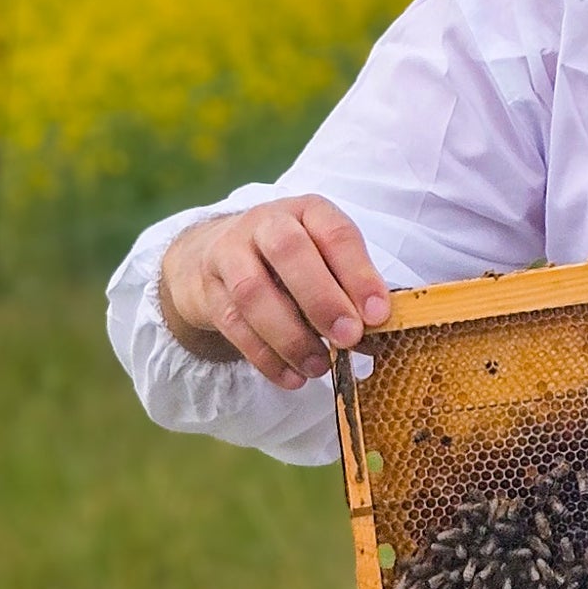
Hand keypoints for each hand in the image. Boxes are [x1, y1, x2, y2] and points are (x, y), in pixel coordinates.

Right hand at [158, 196, 390, 388]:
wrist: (223, 252)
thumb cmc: (296, 259)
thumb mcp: (328, 259)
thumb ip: (351, 291)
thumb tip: (375, 336)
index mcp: (309, 211)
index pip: (335, 234)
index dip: (359, 274)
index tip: (378, 315)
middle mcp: (267, 223)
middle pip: (288, 251)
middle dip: (322, 299)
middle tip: (348, 338)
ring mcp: (230, 253)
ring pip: (253, 292)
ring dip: (290, 336)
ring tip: (318, 366)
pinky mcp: (209, 289)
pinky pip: (233, 325)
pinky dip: (265, 357)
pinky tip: (291, 378)